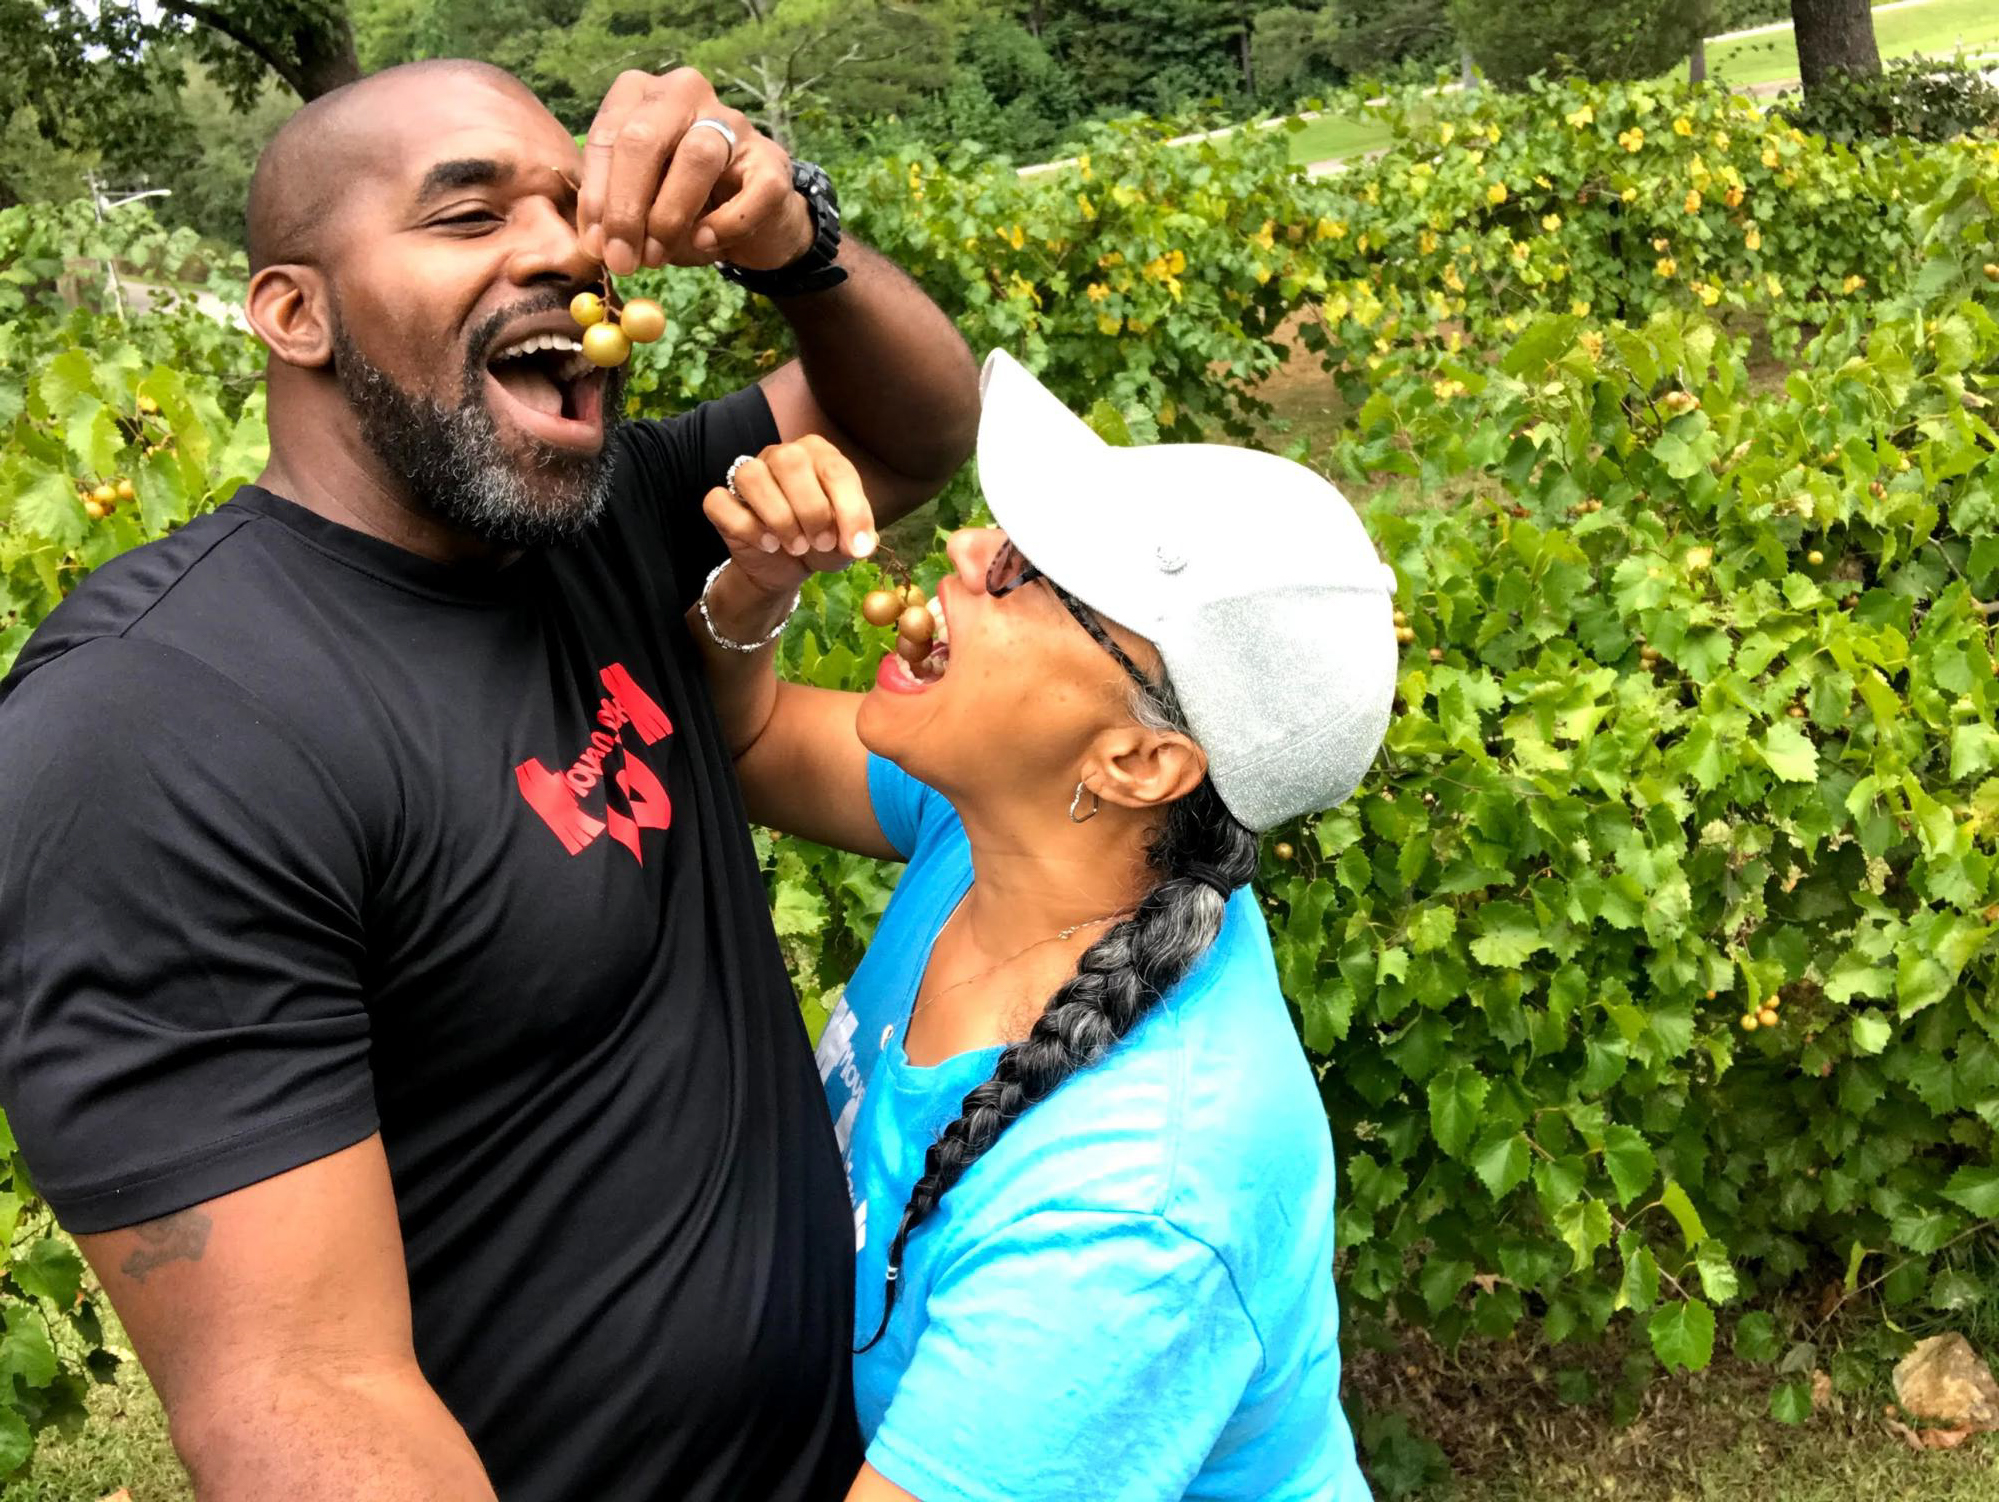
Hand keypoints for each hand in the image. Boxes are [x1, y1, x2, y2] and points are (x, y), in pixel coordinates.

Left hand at [577, 68, 813, 276]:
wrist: (751, 217)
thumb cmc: (684, 202)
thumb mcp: (638, 202)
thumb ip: (613, 213)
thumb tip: (597, 245)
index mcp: (642, 94)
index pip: (608, 135)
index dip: (597, 194)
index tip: (596, 245)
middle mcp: (685, 93)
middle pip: (645, 138)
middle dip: (626, 206)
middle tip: (621, 259)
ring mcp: (734, 122)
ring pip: (697, 157)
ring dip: (669, 216)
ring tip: (654, 258)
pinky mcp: (772, 160)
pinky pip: (751, 192)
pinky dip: (725, 225)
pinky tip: (705, 244)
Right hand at [702, 436, 879, 599]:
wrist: (789, 566)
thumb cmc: (822, 541)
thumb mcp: (848, 541)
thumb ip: (859, 536)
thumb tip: (861, 544)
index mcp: (819, 455)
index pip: (835, 469)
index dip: (849, 510)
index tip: (856, 546)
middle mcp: (782, 456)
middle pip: (789, 461)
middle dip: (811, 509)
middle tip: (821, 542)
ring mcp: (748, 475)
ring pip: (751, 476)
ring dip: (778, 517)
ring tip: (796, 545)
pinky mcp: (723, 502)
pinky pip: (721, 502)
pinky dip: (746, 527)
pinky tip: (768, 545)